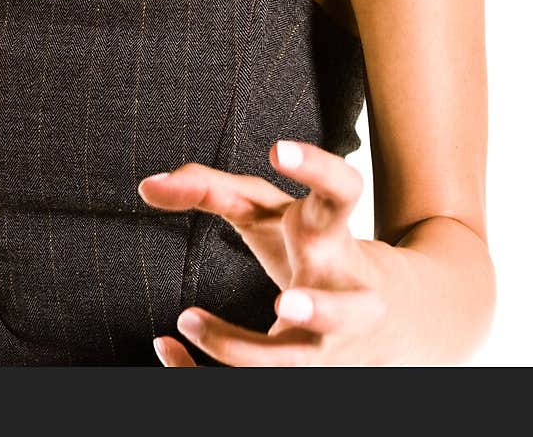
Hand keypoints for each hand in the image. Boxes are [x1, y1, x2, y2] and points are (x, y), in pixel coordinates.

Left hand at [138, 140, 387, 366]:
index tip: (277, 148)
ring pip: (296, 363)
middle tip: (284, 303)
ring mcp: (326, 343)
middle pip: (343, 310)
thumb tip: (148, 185)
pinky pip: (256, 384)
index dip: (316, 168)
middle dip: (319, 309)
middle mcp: (342, 294)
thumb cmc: (313, 246)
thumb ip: (212, 189)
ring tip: (189, 319)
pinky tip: (164, 343)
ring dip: (247, 352)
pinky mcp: (302, 374)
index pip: (342, 193)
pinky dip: (199, 372)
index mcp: (332, 235)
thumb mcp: (272, 211)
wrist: (383, 317)